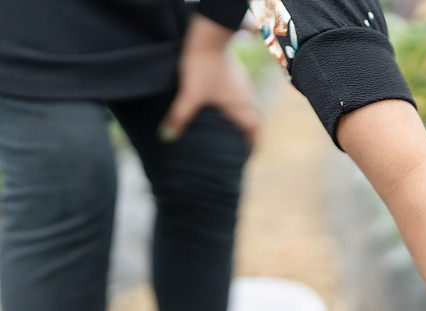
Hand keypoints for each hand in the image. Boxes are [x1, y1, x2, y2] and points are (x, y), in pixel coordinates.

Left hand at [160, 15, 262, 147]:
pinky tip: (229, 107)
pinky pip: (245, 98)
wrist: (209, 37)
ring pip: (252, 108)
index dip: (253, 146)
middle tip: (245, 146)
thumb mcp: (190, 94)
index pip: (255, 131)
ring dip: (248, 120)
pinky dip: (242, 107)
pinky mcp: (237, 77)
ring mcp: (244, 87)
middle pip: (257, 121)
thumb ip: (179, 117)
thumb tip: (167, 138)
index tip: (248, 156)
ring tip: (238, 130)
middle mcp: (247, 99)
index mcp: (241, 107)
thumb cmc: (203, 66)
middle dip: (253, 135)